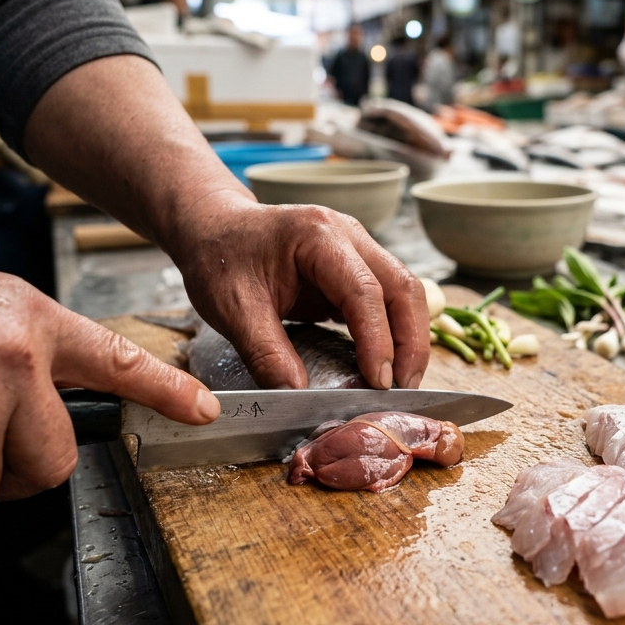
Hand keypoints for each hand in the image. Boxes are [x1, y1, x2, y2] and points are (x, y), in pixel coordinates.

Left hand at [21, 55, 430, 392]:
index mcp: (318, 235)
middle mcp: (349, 235)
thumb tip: (298, 396)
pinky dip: (395, 332)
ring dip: (411, 337)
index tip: (378, 383)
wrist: (213, 228)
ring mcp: (357, 248)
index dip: (378, 340)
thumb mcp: (232, 309)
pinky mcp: (355, 268)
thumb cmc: (219, 259)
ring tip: (402, 382)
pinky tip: (387, 364)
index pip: (364, 291)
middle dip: (411, 341)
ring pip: (405, 291)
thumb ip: (266, 353)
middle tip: (404, 388)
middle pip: (403, 287)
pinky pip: (388, 299)